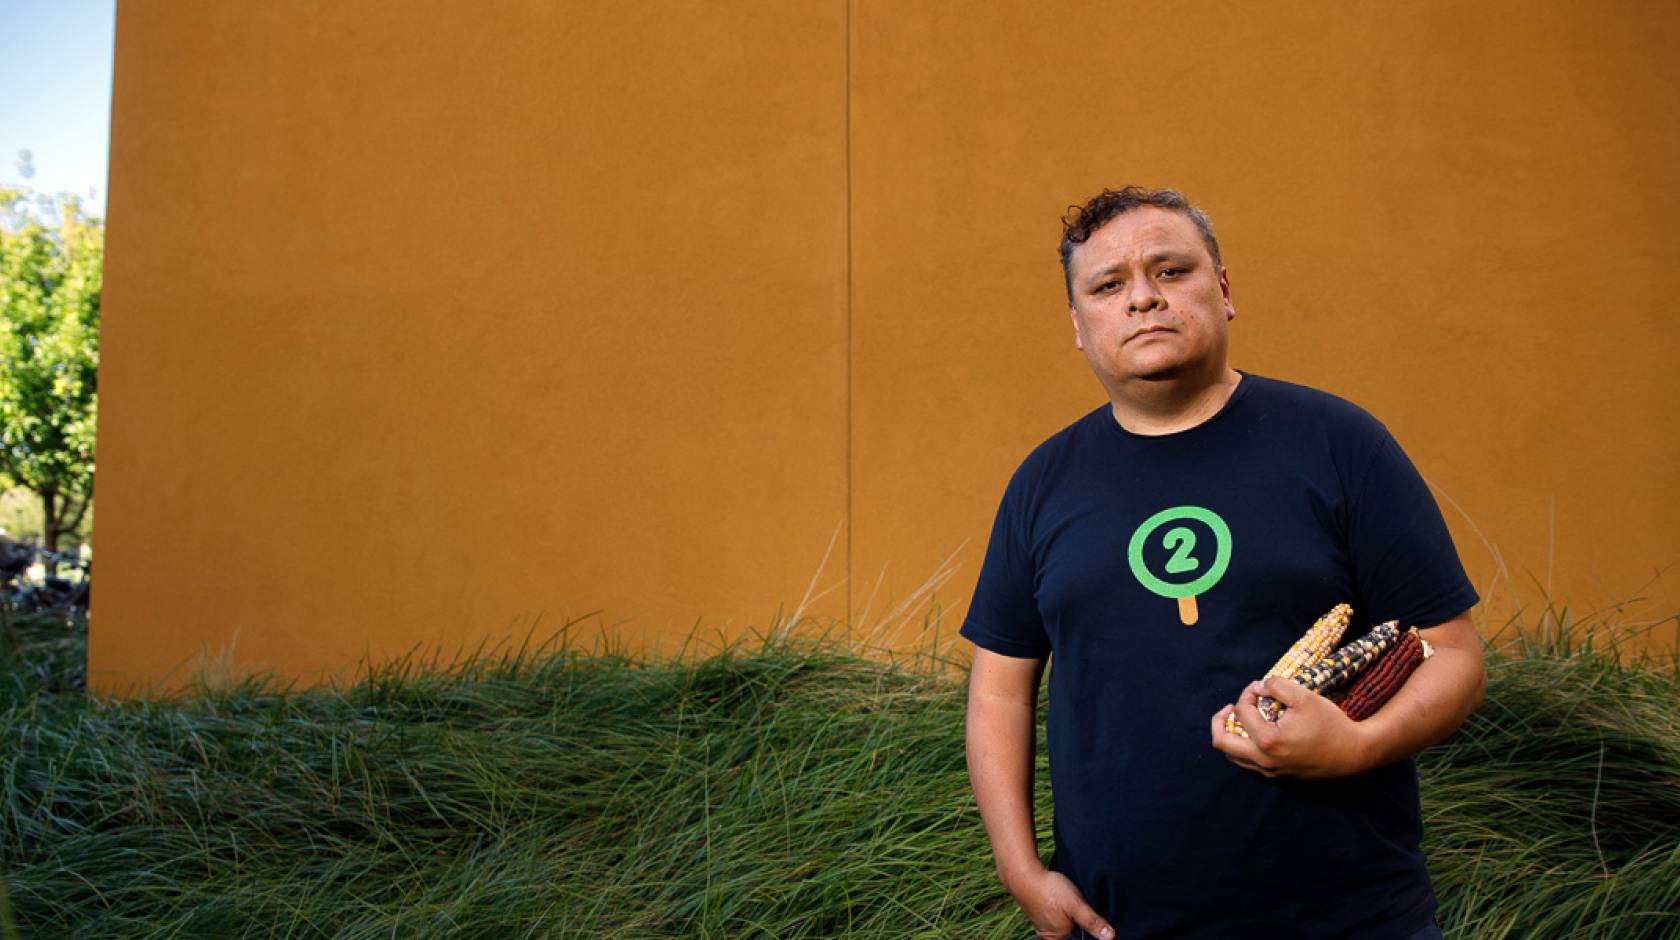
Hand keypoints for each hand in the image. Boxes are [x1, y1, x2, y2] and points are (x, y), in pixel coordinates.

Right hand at [1007, 865, 1114, 939]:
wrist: (1023, 874)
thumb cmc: (1049, 889)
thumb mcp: (1075, 904)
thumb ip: (1092, 921)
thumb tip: (1111, 937)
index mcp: (1058, 937)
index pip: (1079, 938)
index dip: (1086, 930)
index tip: (1082, 914)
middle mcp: (1049, 935)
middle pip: (1069, 932)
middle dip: (1077, 923)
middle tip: (1076, 906)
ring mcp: (1041, 924)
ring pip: (1062, 923)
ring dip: (1067, 915)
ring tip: (1068, 902)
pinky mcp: (1037, 913)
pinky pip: (1053, 916)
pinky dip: (1058, 910)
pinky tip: (1059, 900)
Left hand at [1209, 676, 1372, 778]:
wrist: (1354, 753)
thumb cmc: (1331, 723)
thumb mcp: (1304, 696)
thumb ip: (1276, 686)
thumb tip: (1258, 687)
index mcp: (1267, 741)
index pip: (1241, 713)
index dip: (1247, 694)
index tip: (1260, 688)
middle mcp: (1264, 760)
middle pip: (1222, 742)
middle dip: (1220, 720)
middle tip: (1231, 707)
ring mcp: (1270, 771)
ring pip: (1233, 756)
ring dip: (1231, 735)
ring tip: (1242, 719)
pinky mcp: (1278, 776)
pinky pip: (1248, 763)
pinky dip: (1244, 747)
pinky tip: (1257, 733)